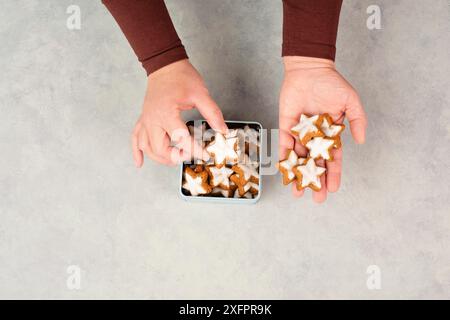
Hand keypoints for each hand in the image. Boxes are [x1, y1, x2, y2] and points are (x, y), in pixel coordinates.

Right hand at [132, 59, 226, 166]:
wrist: (165, 65)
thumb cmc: (181, 77)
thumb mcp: (201, 94)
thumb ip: (212, 113)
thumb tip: (222, 130)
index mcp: (166, 113)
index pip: (181, 139)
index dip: (194, 150)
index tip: (205, 155)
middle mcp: (153, 119)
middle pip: (160, 149)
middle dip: (176, 156)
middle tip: (191, 155)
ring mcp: (146, 120)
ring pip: (147, 147)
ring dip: (160, 158)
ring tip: (175, 159)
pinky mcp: (144, 119)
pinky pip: (135, 138)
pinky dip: (137, 151)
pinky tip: (139, 162)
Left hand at [279, 56, 366, 202]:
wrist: (309, 69)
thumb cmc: (332, 83)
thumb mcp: (351, 102)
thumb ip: (356, 121)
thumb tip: (361, 141)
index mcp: (331, 133)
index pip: (333, 159)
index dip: (334, 174)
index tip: (334, 189)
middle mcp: (315, 136)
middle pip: (316, 163)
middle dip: (316, 181)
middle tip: (316, 199)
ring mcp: (300, 132)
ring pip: (299, 158)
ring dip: (298, 175)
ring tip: (298, 192)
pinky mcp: (286, 125)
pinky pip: (284, 144)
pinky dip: (284, 157)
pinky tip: (285, 172)